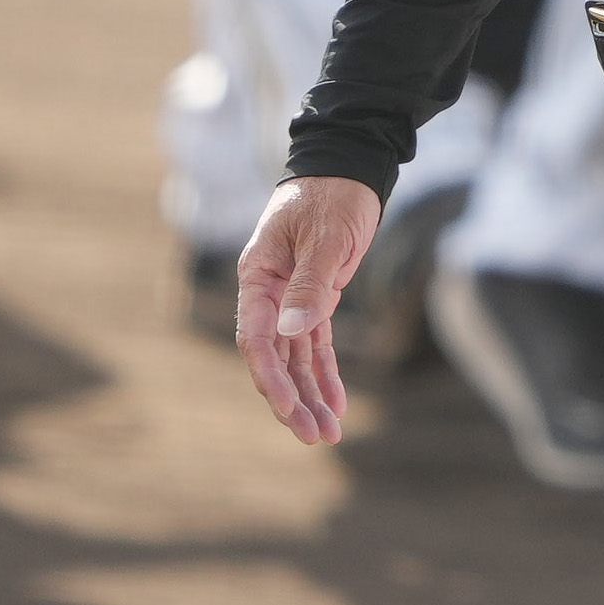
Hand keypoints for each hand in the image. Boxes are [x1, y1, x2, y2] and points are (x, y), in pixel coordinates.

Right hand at [236, 173, 381, 445]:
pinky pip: (315, 346)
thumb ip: (310, 283)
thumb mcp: (326, 237)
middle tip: (313, 436)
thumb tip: (292, 332)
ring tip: (326, 434)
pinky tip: (335, 404)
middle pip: (274, 359)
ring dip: (309, 395)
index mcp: (258, 278)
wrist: (348, 168)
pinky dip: (325, 374)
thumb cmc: (333, 196)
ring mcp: (290, 299)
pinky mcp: (315, 299)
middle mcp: (269, 294)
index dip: (270, 377)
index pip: (255, 339)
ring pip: (295, 359)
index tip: (289, 408)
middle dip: (292, 400)